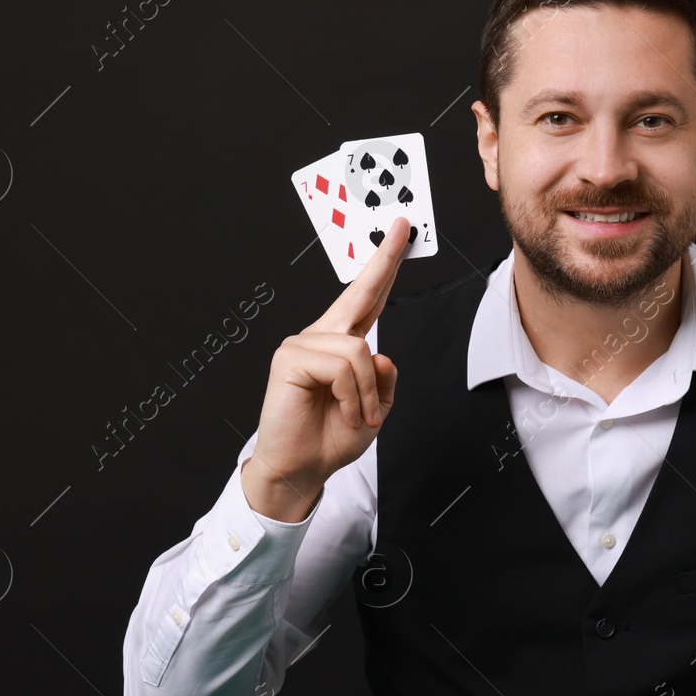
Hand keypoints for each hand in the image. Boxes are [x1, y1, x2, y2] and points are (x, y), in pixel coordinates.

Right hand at [241, 217, 410, 521]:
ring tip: (358, 415)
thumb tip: (380, 352)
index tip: (402, 233)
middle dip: (384, 259)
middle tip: (405, 226)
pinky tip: (344, 412)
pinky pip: (342, 366)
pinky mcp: (289, 358)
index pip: (367, 298)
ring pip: (359, 350)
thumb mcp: (377, 406)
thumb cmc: (333, 438)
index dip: (384, 265)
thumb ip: (384, 376)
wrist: (303, 468)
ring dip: (368, 392)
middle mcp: (321, 337)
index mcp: (343, 344)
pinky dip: (353, 396)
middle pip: (359, 293)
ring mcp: (302, 344)